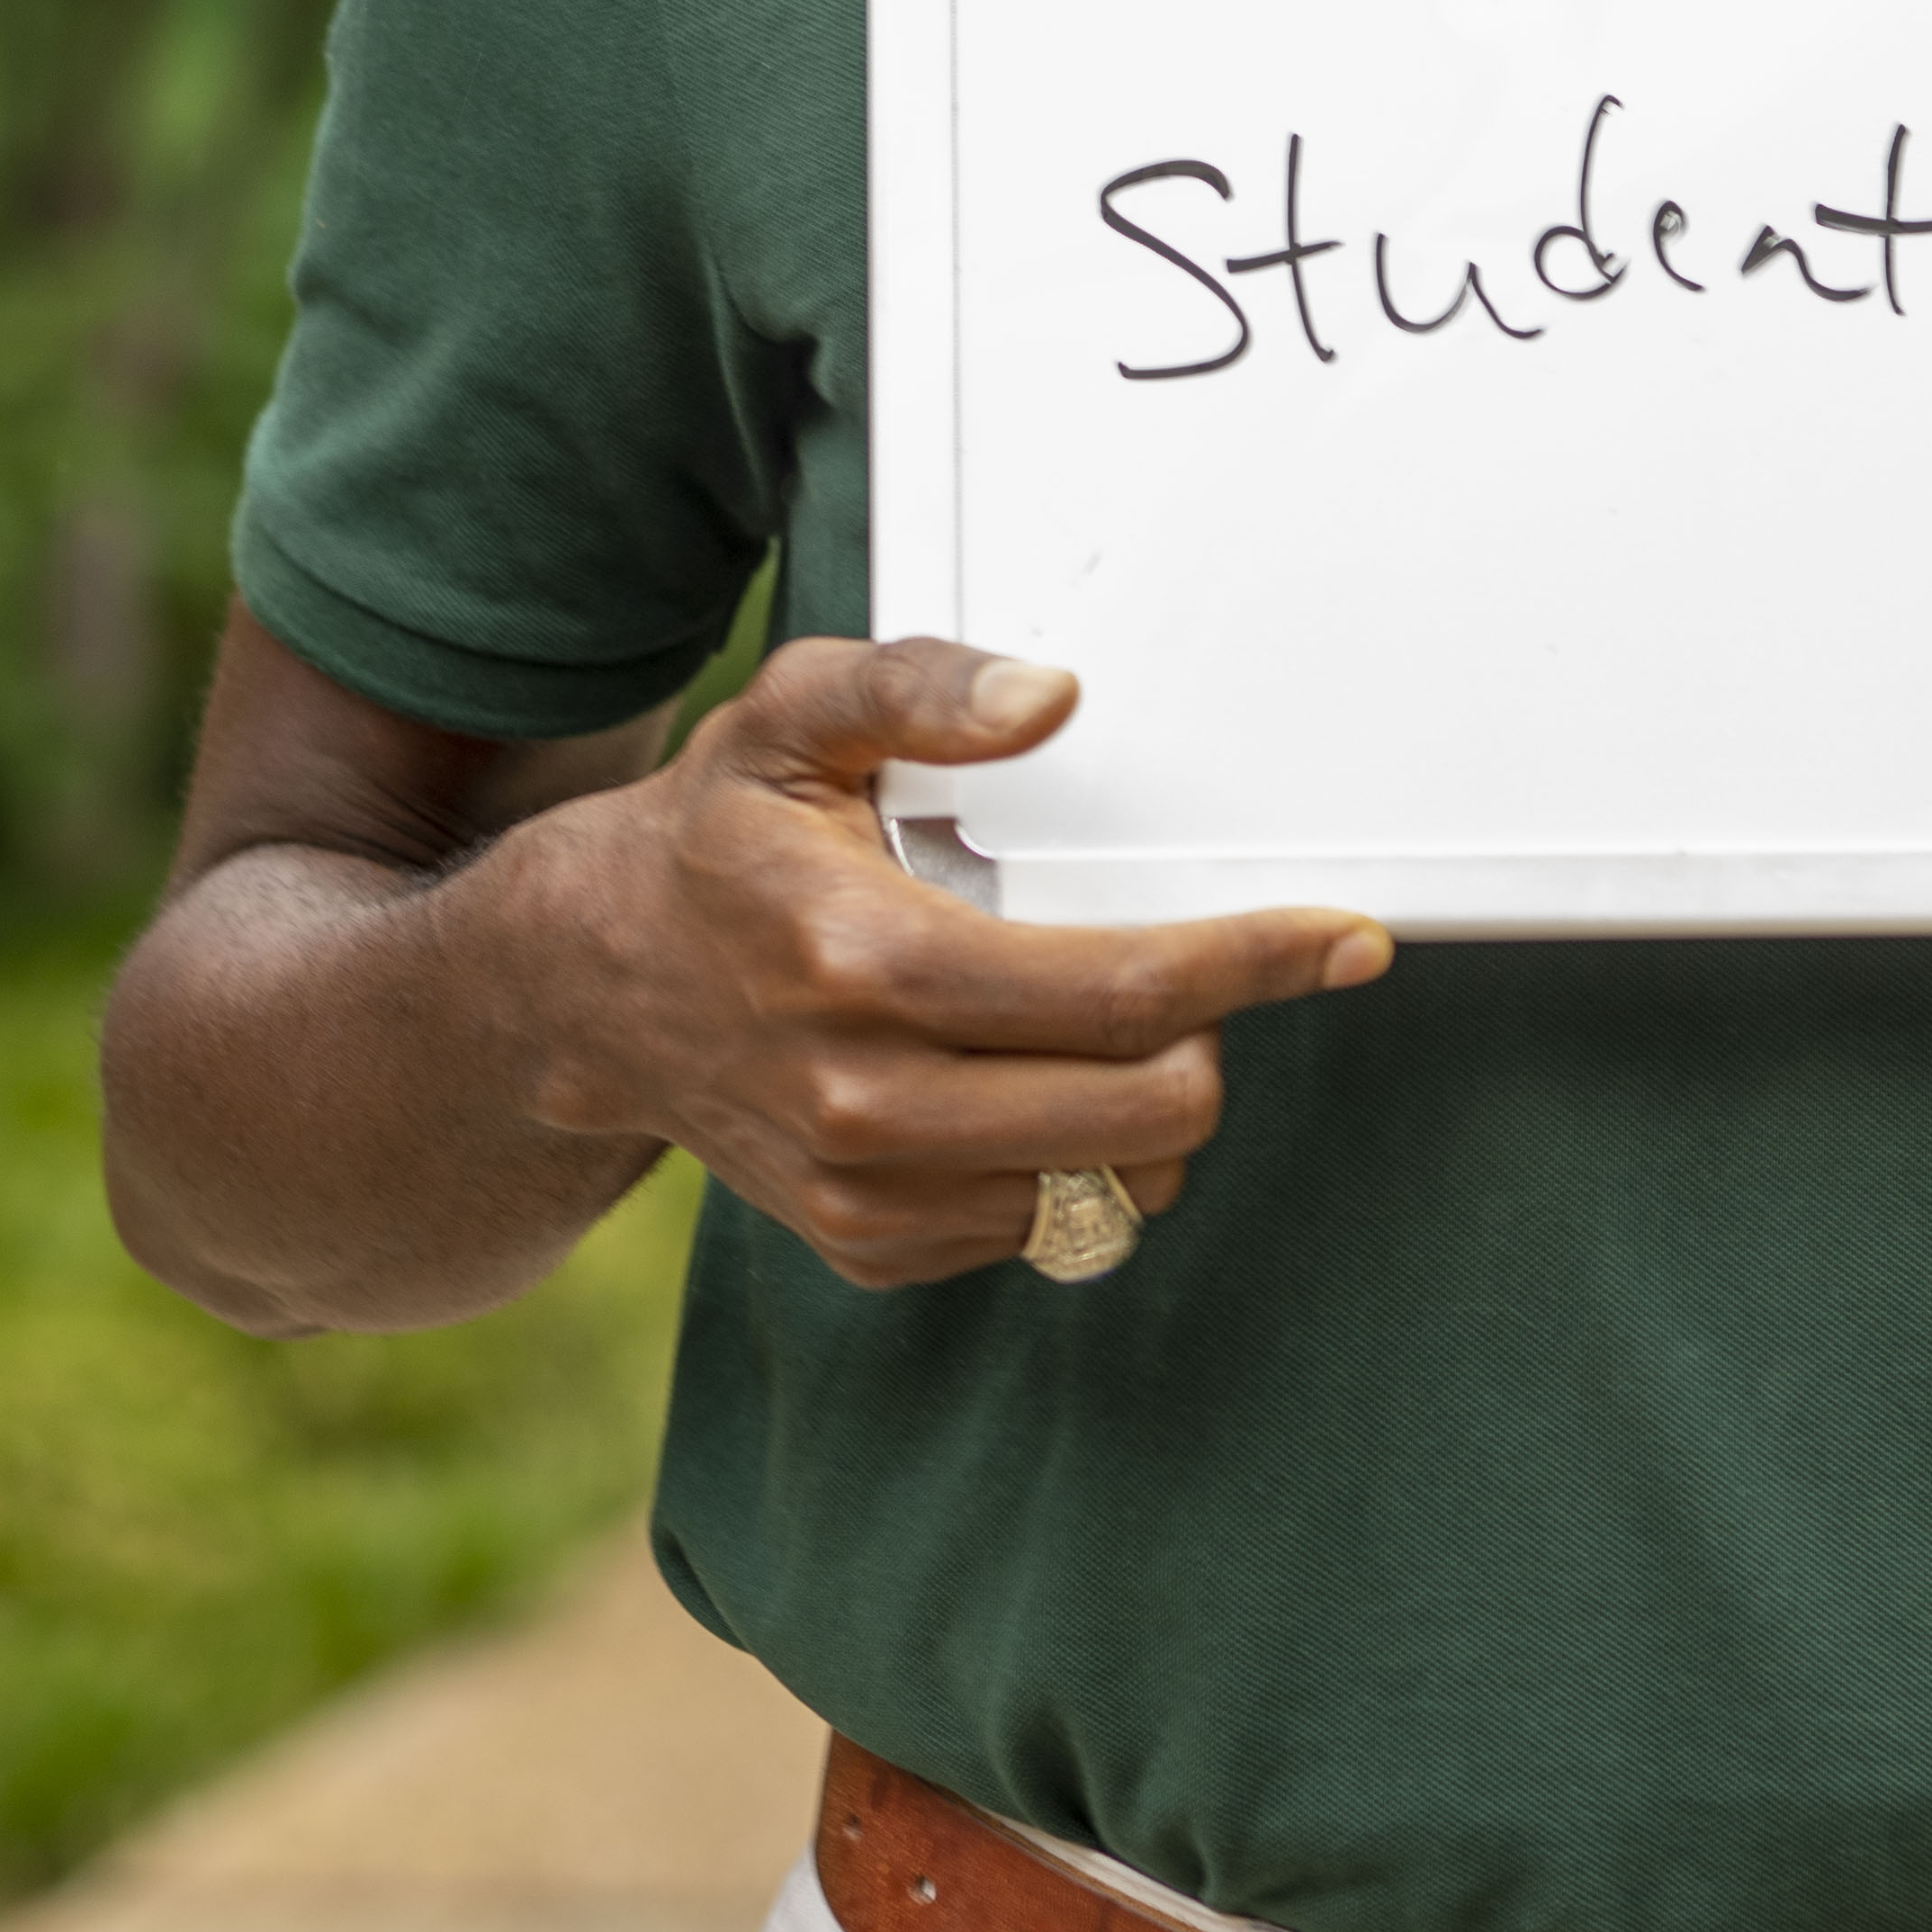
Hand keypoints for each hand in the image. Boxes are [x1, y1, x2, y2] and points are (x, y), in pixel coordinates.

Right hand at [510, 637, 1394, 1288]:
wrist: (585, 987)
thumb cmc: (717, 838)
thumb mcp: (798, 713)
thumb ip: (925, 685)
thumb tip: (1051, 696)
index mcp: (866, 959)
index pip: (1127, 995)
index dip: (1260, 962)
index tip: (1346, 941)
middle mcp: (865, 1098)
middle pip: (1149, 1114)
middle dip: (1207, 1040)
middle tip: (1181, 977)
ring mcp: (865, 1191)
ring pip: (1114, 1192)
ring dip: (1145, 1113)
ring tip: (1086, 1030)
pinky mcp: (868, 1246)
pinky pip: (1047, 1232)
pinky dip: (1069, 1164)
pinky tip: (1011, 1084)